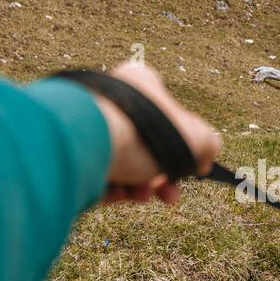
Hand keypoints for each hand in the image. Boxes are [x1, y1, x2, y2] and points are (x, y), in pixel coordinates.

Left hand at [90, 61, 220, 204]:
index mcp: (142, 83)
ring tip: (140, 197)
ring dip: (137, 188)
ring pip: (122, 163)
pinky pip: (96, 172)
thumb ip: (208, 145)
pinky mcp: (71, 148)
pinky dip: (109, 188)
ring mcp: (90, 123)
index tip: (189, 169)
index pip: (168, 110)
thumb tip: (203, 159)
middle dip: (160, 177)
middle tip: (168, 194)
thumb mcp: (195, 137)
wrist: (89, 144)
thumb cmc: (144, 133)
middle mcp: (113, 98)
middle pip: (146, 146)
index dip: (183, 144)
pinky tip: (116, 196)